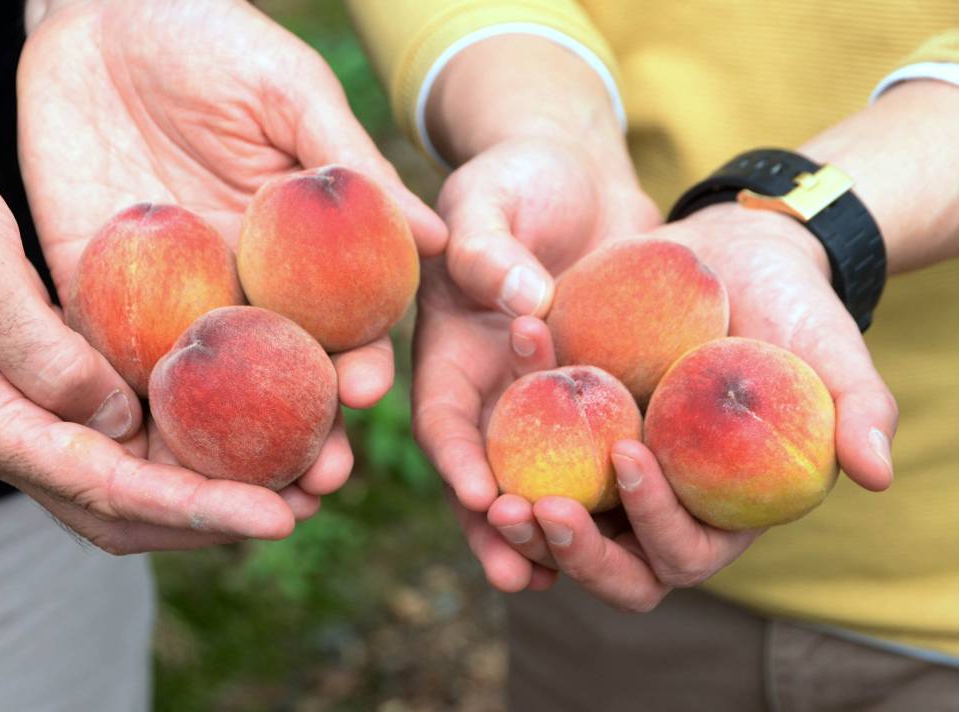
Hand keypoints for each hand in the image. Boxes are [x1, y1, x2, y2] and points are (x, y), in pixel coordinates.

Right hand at [0, 119, 317, 552]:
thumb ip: (41, 351)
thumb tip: (120, 423)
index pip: (109, 488)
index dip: (200, 507)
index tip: (279, 517)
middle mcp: (9, 429)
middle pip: (125, 505)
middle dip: (216, 513)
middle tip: (306, 502)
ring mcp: (25, 408)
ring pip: (128, 473)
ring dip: (207, 481)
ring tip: (293, 470)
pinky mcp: (43, 376)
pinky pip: (121, 425)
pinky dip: (180, 432)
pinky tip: (235, 414)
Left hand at [18, 0, 445, 504]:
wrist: (102, 9)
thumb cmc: (212, 36)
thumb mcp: (291, 93)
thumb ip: (352, 166)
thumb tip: (437, 239)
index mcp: (293, 248)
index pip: (335, 322)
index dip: (355, 362)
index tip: (368, 395)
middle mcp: (238, 282)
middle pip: (274, 375)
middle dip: (296, 432)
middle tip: (311, 481)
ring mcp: (166, 291)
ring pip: (200, 385)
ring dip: (219, 446)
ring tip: (235, 495)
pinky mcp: (91, 286)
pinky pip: (106, 352)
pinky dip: (121, 402)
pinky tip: (136, 447)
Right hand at [412, 139, 657, 590]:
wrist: (578, 169)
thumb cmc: (518, 175)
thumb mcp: (489, 195)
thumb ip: (490, 245)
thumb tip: (528, 300)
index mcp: (452, 352)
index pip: (444, 417)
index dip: (456, 461)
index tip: (482, 498)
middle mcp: (493, 390)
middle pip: (487, 473)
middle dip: (497, 525)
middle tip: (520, 567)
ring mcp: (546, 399)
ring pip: (541, 481)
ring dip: (549, 532)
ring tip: (564, 576)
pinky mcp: (600, 394)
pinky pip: (600, 454)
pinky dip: (607, 497)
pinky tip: (631, 534)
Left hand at [487, 204, 897, 609]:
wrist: (732, 252)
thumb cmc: (792, 307)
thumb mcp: (830, 349)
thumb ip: (857, 408)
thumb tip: (877, 475)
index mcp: (715, 510)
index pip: (680, 554)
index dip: (655, 523)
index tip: (629, 456)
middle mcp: (652, 503)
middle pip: (606, 562)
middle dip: (568, 550)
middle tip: (526, 512)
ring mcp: (600, 470)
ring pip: (551, 524)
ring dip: (517, 524)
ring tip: (487, 495)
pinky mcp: (563, 425)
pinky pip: (523, 449)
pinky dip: (499, 440)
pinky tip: (487, 407)